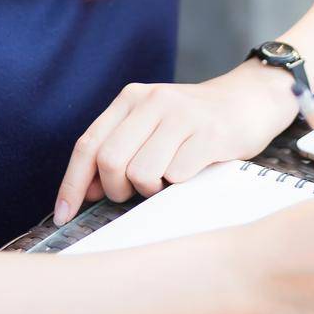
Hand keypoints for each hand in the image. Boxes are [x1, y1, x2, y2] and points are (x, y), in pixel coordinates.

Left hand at [54, 61, 299, 222]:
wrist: (249, 100)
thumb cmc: (194, 122)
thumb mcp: (151, 124)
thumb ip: (118, 148)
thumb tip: (87, 190)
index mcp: (131, 98)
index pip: (88, 145)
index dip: (72, 184)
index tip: (65, 214)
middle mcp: (152, 101)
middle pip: (110, 162)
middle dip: (117, 190)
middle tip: (135, 192)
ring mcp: (182, 116)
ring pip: (142, 173)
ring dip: (151, 190)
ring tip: (167, 179)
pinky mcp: (209, 134)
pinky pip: (177, 175)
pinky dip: (178, 184)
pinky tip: (190, 171)